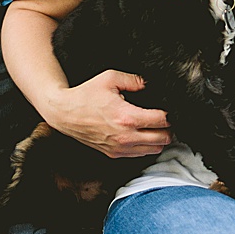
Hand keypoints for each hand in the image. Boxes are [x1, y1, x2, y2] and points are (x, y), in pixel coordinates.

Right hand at [43, 69, 173, 157]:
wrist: (64, 113)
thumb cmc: (85, 95)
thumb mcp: (110, 78)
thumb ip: (134, 80)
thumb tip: (150, 84)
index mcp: (127, 117)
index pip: (162, 120)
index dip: (170, 114)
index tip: (170, 109)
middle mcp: (125, 136)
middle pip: (163, 139)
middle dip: (169, 129)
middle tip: (167, 120)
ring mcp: (119, 148)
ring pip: (154, 150)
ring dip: (159, 140)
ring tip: (157, 128)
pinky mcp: (113, 154)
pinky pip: (139, 155)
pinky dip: (146, 147)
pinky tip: (144, 135)